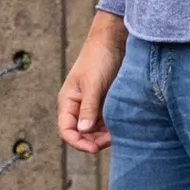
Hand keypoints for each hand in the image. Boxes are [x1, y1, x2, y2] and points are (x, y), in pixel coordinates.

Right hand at [56, 12, 125, 152]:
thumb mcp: (93, 84)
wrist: (113, 41)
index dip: (78, 143)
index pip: (66, 131)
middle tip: (112, 139)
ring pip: (95, 130)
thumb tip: (83, 131)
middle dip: (94, 141)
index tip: (94, 148)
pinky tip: (122, 125)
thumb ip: (88, 108)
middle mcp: (78, 106)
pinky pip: (105, 122)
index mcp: (68, 102)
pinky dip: (112, 126)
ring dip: (104, 135)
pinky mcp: (104, 103)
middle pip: (81, 134)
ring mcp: (91, 105)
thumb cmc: (98, 59)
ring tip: (119, 132)